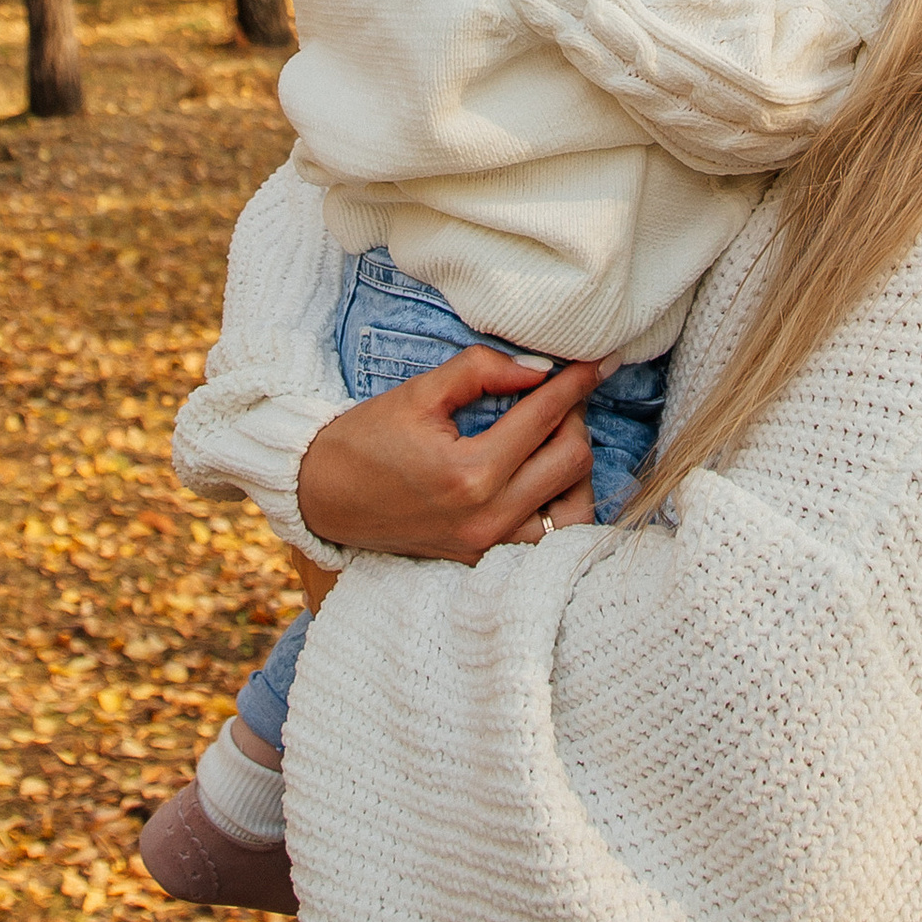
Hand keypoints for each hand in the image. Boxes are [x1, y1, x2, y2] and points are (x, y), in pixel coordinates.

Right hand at [295, 341, 606, 562]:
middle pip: (572, 461)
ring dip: (574, 469)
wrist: (324, 497)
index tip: (597, 362)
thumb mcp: (420, 392)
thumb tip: (541, 368)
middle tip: (558, 395)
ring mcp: (488, 545)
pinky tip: (543, 477)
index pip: (545, 417)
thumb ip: (483, 371)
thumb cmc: (366, 439)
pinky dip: (558, 506)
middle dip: (574, 417)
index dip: (575, 383)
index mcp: (469, 472)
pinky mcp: (484, 559)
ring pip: (574, 510)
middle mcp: (486, 517)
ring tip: (553, 440)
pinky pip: (548, 538)